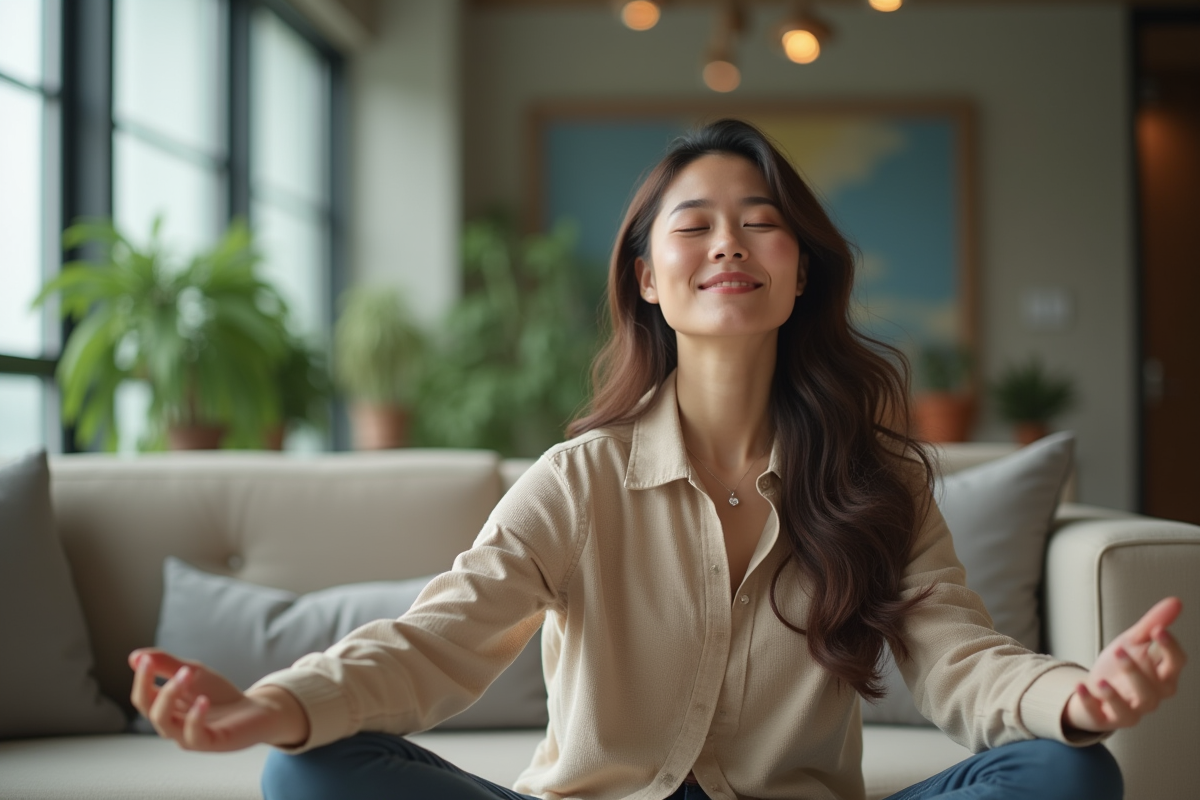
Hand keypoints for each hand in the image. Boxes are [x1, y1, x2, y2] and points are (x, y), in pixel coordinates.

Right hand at [129, 649, 309, 751]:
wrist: (254, 709)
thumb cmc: (219, 694)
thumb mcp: (193, 673)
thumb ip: (166, 664)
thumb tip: (135, 657)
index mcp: (166, 708)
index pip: (142, 696)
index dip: (140, 678)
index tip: (143, 660)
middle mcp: (172, 725)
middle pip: (148, 709)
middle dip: (151, 685)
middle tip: (167, 663)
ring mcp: (188, 736)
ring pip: (164, 723)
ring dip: (170, 695)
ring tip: (186, 674)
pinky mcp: (208, 743)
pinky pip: (193, 736)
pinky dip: (194, 717)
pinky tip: (202, 700)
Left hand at [1063, 597, 1186, 733]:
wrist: (1093, 689)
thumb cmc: (1120, 666)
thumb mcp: (1132, 642)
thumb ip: (1152, 625)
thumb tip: (1176, 601)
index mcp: (1162, 676)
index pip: (1177, 664)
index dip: (1171, 648)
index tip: (1158, 630)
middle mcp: (1151, 697)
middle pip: (1153, 690)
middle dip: (1136, 671)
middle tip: (1119, 650)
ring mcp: (1129, 712)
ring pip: (1131, 710)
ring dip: (1115, 694)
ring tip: (1101, 680)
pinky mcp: (1106, 720)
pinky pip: (1100, 716)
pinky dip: (1088, 701)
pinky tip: (1079, 685)